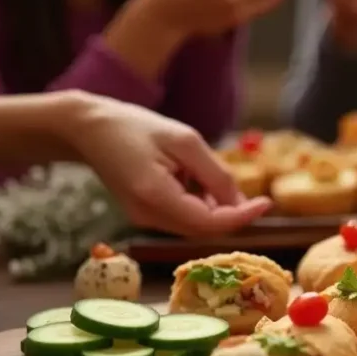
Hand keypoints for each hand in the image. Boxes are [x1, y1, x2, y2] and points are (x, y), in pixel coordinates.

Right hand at [62, 94, 271, 235]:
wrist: (89, 129)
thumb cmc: (137, 127)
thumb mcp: (185, 141)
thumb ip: (215, 174)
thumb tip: (241, 203)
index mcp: (155, 197)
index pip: (209, 223)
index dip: (242, 217)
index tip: (267, 202)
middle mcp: (147, 217)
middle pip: (203, 228)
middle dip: (229, 211)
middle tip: (239, 185)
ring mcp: (143, 219)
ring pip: (194, 225)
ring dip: (213, 205)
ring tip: (201, 170)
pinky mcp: (143, 215)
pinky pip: (182, 217)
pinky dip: (198, 203)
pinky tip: (189, 176)